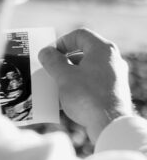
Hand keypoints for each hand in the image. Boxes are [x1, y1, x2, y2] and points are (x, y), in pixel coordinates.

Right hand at [38, 28, 133, 143]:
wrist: (109, 124)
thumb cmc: (87, 97)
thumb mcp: (63, 76)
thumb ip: (52, 60)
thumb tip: (45, 52)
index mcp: (102, 50)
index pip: (79, 35)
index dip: (61, 41)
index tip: (50, 55)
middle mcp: (112, 59)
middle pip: (82, 52)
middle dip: (62, 61)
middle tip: (49, 70)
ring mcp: (114, 75)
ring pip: (85, 68)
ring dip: (67, 75)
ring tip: (54, 87)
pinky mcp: (112, 90)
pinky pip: (91, 82)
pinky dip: (76, 86)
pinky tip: (64, 99)